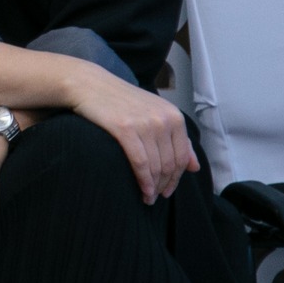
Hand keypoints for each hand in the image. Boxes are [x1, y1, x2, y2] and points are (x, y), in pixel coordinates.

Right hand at [67, 67, 197, 203]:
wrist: (89, 84)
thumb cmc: (120, 101)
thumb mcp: (154, 114)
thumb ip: (177, 138)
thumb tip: (195, 167)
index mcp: (174, 116)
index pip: (182, 157)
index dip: (176, 179)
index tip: (167, 191)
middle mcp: (164, 119)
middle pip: (170, 164)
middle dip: (164, 186)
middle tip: (155, 198)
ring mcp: (145, 124)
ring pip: (156, 166)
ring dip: (153, 187)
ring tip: (147, 198)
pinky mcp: (125, 129)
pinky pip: (140, 163)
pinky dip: (143, 181)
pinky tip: (142, 190)